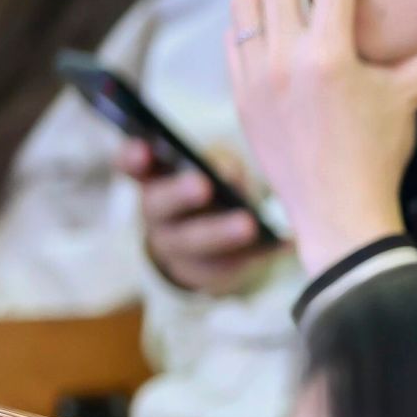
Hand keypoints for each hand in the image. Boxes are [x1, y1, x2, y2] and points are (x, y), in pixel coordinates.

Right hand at [119, 139, 280, 295]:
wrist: (212, 246)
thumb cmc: (210, 187)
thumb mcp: (212, 167)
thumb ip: (216, 162)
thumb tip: (228, 172)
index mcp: (153, 179)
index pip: (132, 165)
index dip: (133, 157)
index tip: (144, 148)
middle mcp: (159, 213)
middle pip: (161, 205)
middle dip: (180, 195)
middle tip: (202, 185)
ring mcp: (181, 246)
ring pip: (195, 241)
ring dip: (221, 232)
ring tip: (248, 225)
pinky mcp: (213, 269)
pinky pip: (236, 261)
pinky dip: (262, 251)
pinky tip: (284, 242)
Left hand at [228, 0, 416, 275]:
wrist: (338, 214)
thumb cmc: (381, 155)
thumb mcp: (409, 97)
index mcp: (330, 55)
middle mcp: (286, 60)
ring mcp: (256, 79)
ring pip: (245, 6)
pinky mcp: (241, 97)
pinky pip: (235, 41)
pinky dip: (247, 20)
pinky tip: (264, 15)